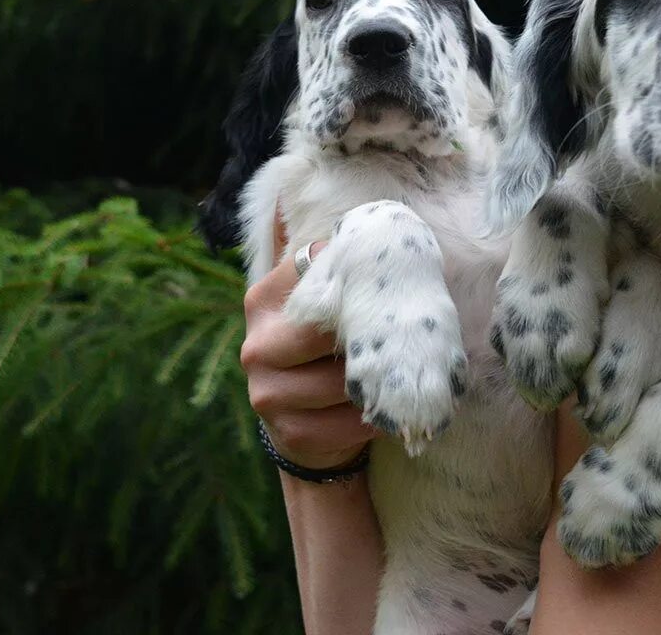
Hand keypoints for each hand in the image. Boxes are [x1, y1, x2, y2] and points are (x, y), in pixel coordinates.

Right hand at [239, 214, 374, 469]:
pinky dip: (371, 418)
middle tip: (404, 341)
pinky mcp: (286, 432)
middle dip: (367, 340)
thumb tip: (379, 229)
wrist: (314, 418)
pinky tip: (380, 411)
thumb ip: (345, 268)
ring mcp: (265, 391)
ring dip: (374, 382)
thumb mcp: (336, 300)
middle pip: (323, 333)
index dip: (361, 289)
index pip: (317, 280)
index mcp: (266, 298)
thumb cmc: (335, 345)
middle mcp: (257, 343)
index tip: (395, 293)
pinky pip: (343, 425)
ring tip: (394, 376)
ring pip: (338, 382)